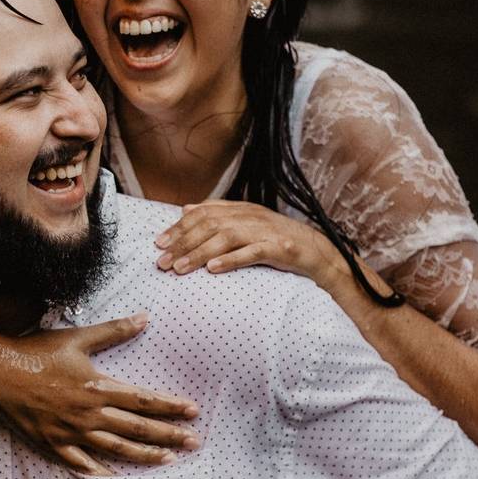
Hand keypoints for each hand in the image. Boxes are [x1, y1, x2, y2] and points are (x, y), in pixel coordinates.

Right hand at [0, 312, 200, 475]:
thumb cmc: (37, 351)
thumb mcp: (78, 337)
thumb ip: (114, 330)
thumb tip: (145, 317)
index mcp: (98, 387)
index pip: (144, 400)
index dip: (171, 407)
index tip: (193, 411)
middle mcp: (89, 413)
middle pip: (137, 428)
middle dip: (169, 435)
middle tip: (194, 442)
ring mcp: (72, 433)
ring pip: (117, 449)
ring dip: (146, 456)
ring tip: (169, 460)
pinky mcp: (54, 444)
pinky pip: (82, 465)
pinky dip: (102, 474)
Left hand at [155, 201, 333, 279]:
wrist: (318, 252)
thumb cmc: (277, 241)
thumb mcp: (246, 224)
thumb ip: (217, 214)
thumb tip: (185, 209)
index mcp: (241, 210)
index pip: (203, 213)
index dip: (179, 228)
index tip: (159, 243)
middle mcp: (251, 217)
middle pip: (210, 225)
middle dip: (182, 243)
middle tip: (162, 262)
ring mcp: (265, 232)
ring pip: (226, 238)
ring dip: (199, 253)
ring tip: (179, 268)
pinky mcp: (279, 249)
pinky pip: (251, 253)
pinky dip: (230, 260)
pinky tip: (213, 269)